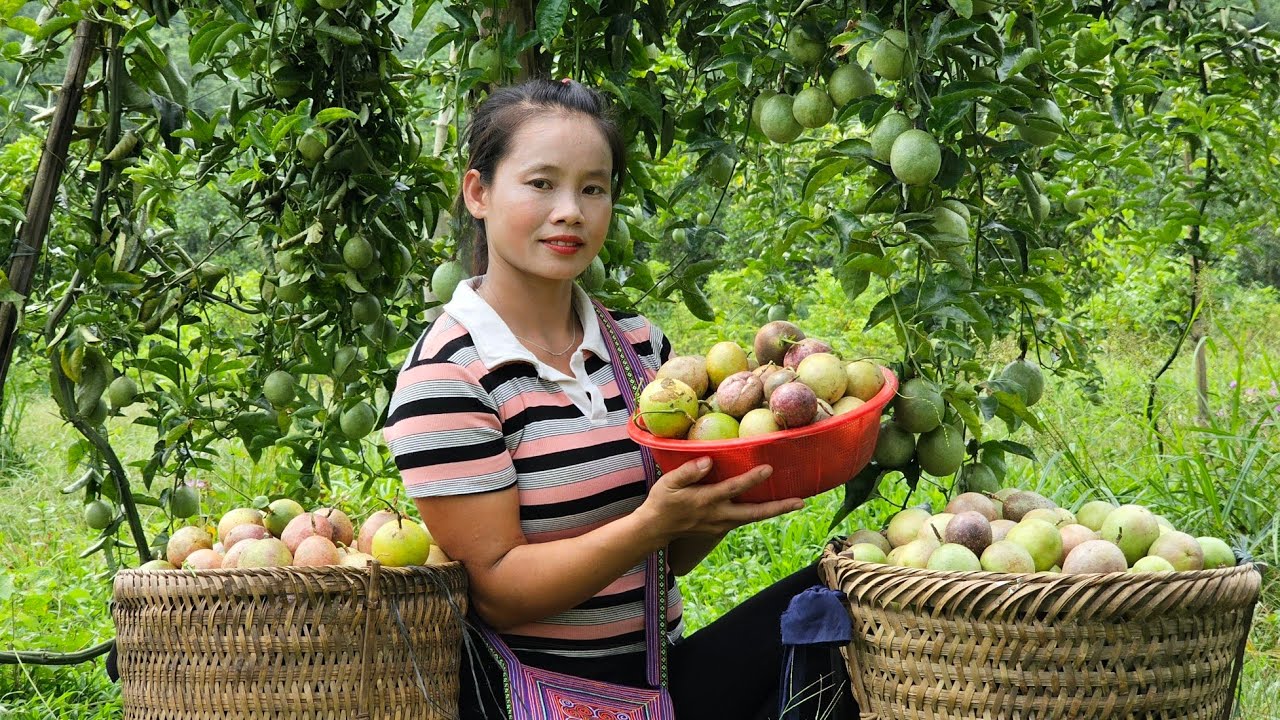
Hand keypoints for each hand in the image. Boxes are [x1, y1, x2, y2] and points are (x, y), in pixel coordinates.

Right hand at [638, 457, 804, 542]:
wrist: (655, 530)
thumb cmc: (661, 501)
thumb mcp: (668, 483)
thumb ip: (688, 472)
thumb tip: (709, 460)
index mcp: (706, 501)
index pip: (733, 488)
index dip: (751, 479)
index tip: (769, 468)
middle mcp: (718, 515)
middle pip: (754, 513)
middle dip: (778, 508)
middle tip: (800, 502)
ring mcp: (721, 525)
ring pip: (753, 518)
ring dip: (774, 511)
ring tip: (795, 503)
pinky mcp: (721, 528)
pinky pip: (745, 519)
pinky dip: (761, 513)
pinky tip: (772, 506)